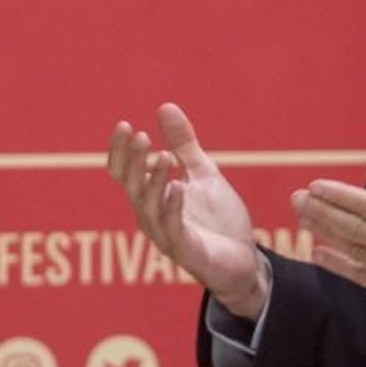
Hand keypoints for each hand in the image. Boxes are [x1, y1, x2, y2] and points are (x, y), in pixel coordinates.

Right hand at [107, 103, 269, 317]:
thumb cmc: (217, 220)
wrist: (244, 260)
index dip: (120, 151)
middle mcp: (152, 217)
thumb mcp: (202, 173)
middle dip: (134, 162)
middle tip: (141, 136)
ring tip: (164, 156)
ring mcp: (167, 235)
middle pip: (132, 187)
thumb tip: (164, 106)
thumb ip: (184, 144)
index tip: (124, 125)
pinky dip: (173, 207)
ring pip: (150, 207)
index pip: (125, 173)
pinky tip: (179, 187)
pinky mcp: (187, 251)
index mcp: (151, 198)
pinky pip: (173, 229)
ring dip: (155, 180)